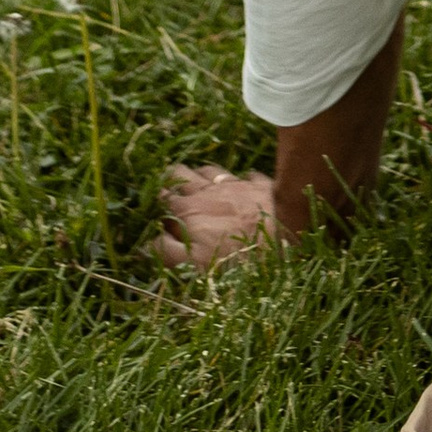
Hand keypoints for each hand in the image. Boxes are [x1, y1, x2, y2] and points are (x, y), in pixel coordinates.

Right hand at [157, 162, 282, 269]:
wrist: (284, 230)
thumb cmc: (238, 252)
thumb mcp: (196, 262)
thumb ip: (167, 252)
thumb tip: (147, 245)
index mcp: (188, 210)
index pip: (161, 198)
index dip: (155, 202)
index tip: (153, 209)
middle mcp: (205, 191)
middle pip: (179, 174)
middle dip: (171, 180)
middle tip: (169, 189)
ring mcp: (232, 184)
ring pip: (206, 170)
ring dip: (199, 175)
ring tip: (198, 183)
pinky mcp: (256, 184)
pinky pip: (244, 175)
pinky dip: (240, 180)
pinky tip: (243, 185)